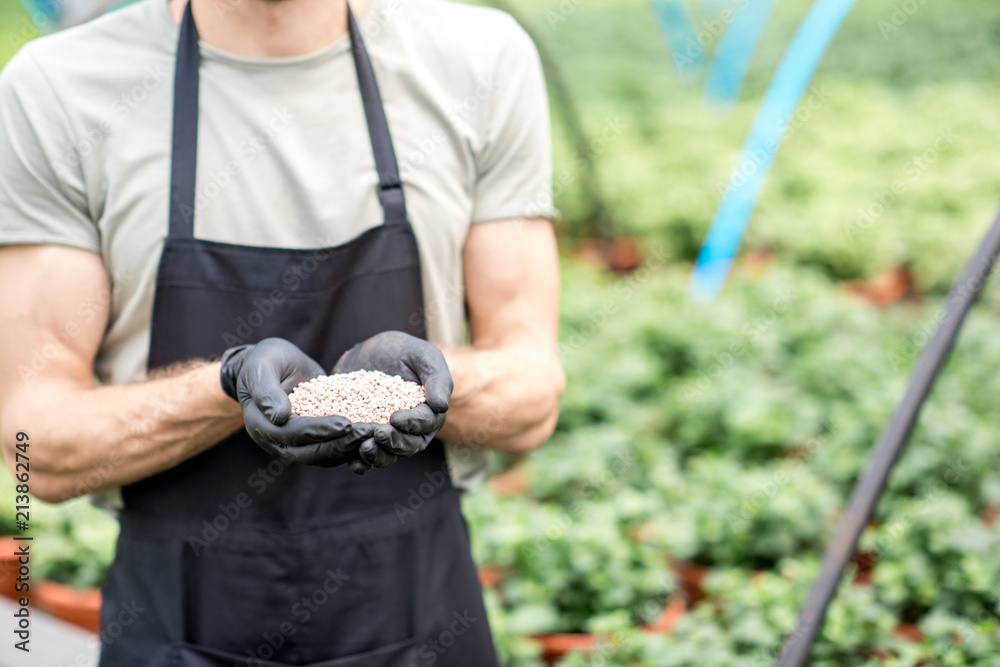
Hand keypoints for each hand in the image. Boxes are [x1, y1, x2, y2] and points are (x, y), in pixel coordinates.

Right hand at [220, 338, 371, 466]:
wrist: (273, 365)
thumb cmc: (264, 361)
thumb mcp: (260, 367)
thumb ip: (267, 390)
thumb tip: (279, 417)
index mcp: (261, 427)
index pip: (294, 434)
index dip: (319, 430)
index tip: (345, 423)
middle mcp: (279, 443)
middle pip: (312, 452)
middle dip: (342, 443)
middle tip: (369, 431)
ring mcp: (297, 444)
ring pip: (326, 456)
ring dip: (352, 447)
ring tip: (376, 432)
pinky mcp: (314, 439)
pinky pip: (334, 448)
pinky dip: (354, 445)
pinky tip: (375, 434)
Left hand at [333, 331, 452, 471]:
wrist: (368, 353)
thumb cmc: (402, 351)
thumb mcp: (422, 356)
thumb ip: (437, 378)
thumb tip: (441, 406)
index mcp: (429, 412)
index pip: (426, 423)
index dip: (413, 424)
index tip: (396, 418)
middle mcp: (412, 431)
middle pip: (409, 446)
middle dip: (395, 443)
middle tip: (379, 434)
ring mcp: (389, 437)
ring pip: (388, 456)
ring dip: (378, 456)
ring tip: (364, 448)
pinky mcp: (366, 440)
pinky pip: (365, 458)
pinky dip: (360, 463)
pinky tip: (352, 461)